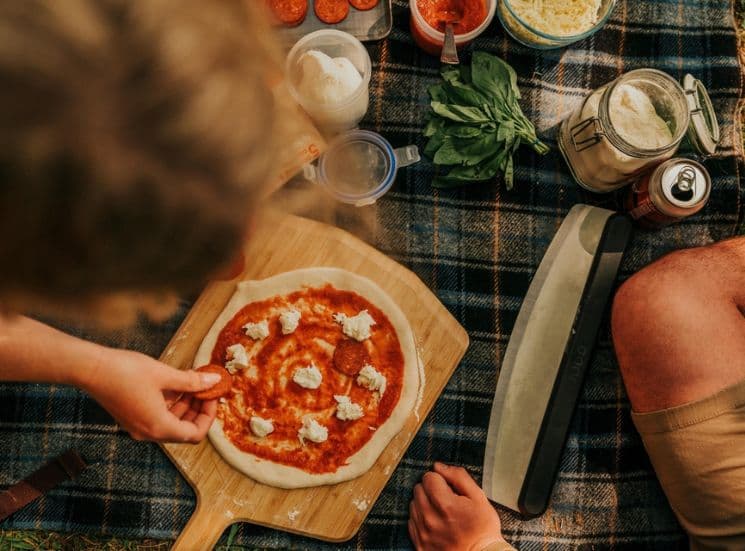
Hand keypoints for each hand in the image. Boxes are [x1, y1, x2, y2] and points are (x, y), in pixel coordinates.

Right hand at [82, 348, 220, 442]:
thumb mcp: (165, 375)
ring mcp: (138, 427)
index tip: (213, 396)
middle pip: (184, 429)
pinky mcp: (132, 417)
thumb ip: (192, 382)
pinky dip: (171, 402)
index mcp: (159, 427)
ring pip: (172, 421)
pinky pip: (158, 415)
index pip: (195, 433)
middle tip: (206, 387)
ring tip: (192, 380)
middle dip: (198, 408)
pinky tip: (176, 383)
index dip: (209, 415)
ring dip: (185, 403)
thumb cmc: (126, 371)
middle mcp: (148, 433)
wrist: (90, 369)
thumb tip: (215, 382)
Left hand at [409, 462, 504, 550]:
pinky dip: (421, 519)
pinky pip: (411, 522)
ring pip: (413, 504)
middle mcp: (430, 519)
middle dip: (431, 490)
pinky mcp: (420, 544)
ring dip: (424, 504)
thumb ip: (458, 477)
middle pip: (418, 489)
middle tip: (446, 500)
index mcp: (445, 505)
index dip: (440, 479)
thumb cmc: (483, 528)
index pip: (428, 477)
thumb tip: (439, 466)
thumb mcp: (479, 497)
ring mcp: (423, 533)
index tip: (449, 488)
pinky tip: (435, 523)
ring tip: (441, 513)